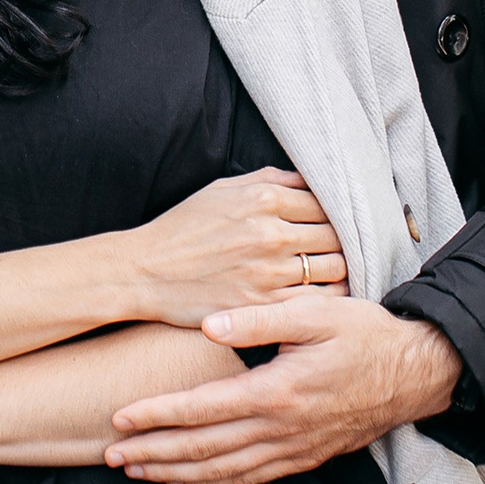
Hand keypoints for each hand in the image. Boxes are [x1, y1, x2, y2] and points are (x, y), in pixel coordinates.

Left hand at [102, 298, 460, 483]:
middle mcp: (282, 430)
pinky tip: (187, 482)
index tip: (118, 418)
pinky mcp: (305, 459)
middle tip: (109, 455)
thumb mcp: (316, 312)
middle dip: (153, 454)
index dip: (156, 415)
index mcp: (278, 392)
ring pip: (223, 472)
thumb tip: (208, 324)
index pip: (202, 409)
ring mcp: (294, 450)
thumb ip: (259, 320)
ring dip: (176, 474)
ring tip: (136, 471)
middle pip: (203, 450)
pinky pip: (250, 479)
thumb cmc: (365, 334)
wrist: (418, 373)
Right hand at [115, 169, 349, 326]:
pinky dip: (326, 297)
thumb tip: (307, 178)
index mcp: (263, 200)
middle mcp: (271, 234)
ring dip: (337, 270)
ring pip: (334, 269)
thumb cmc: (182, 228)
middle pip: (336, 236)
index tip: (330, 224)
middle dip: (340, 242)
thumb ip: (268, 180)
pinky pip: (316, 301)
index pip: (326, 204)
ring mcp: (269, 271)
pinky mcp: (263, 305)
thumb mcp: (220, 190)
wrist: (144, 271)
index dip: (333, 215)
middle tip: (334, 250)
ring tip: (328, 272)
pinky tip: (319, 295)